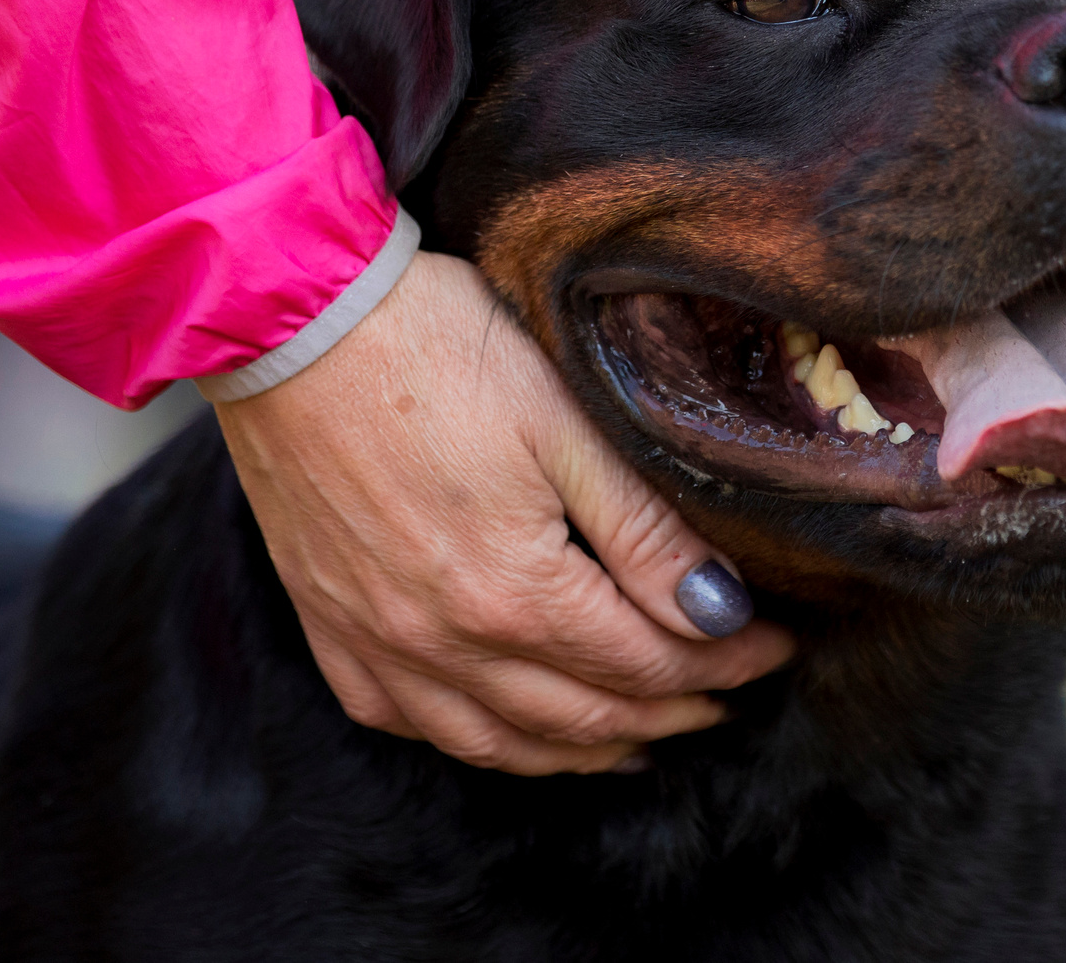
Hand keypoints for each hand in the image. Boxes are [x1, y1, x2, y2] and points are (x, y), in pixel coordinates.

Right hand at [210, 251, 793, 773]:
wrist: (291, 318)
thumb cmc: (431, 347)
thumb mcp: (564, 423)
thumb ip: (644, 530)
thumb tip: (721, 614)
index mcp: (513, 591)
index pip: (649, 662)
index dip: (726, 664)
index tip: (775, 646)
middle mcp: (443, 640)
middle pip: (587, 715)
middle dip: (674, 711)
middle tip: (730, 694)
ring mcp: (378, 642)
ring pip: (501, 741)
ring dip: (586, 748)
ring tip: (644, 736)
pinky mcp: (331, 625)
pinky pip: (411, 721)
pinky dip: (479, 738)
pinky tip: (512, 727)